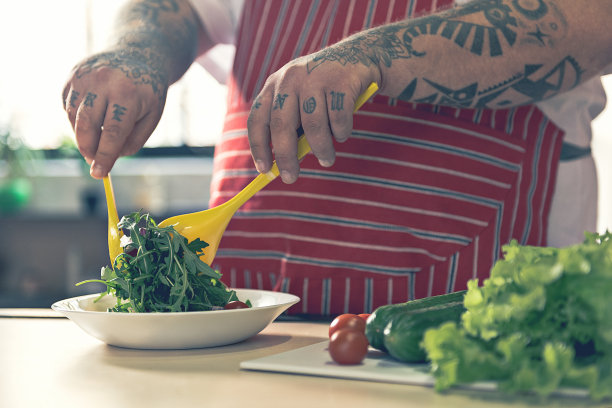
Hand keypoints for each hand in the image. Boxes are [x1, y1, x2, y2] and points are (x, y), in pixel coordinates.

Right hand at [62, 48, 168, 177]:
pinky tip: (93, 117)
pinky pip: (68, 107)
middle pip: (87, 126)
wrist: (138, 56)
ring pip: (74, 118)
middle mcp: (103, 82)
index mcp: (127, 93)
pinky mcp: (72, 76)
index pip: (113, 133)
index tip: (99, 174)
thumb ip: (133, 140)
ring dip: (82, 135)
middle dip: (89, 149)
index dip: (105, 156)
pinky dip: (77, 119)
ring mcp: (84, 76)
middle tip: (94, 161)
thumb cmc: (147, 92)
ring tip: (98, 137)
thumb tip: (110, 159)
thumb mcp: (151, 117)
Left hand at [247, 43, 380, 183]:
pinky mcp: (340, 81)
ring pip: (313, 125)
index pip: (257, 119)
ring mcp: (315, 77)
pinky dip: (341, 132)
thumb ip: (292, 128)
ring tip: (327, 159)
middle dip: (286, 157)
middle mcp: (290, 79)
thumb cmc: (323, 90)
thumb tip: (285, 164)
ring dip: (321, 149)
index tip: (264, 169)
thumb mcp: (301, 102)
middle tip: (291, 178)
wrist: (358, 56)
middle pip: (282, 125)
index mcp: (274, 85)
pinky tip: (342, 133)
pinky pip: (338, 118)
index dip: (258, 147)